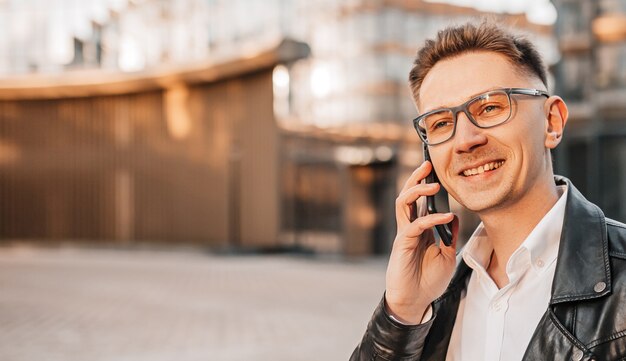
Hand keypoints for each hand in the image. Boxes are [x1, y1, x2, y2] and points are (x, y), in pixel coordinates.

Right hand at [385, 160, 458, 324]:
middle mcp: (410, 227)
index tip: (436, 170)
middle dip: (416, 178)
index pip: (421, 201)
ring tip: (433, 184)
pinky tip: (446, 217)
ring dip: (417, 190)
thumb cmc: (429, 279)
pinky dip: (431, 219)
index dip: (426, 184)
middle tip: (427, 164)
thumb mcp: (447, 255)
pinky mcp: (403, 243)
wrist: (416, 300)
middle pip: (408, 195)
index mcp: (420, 228)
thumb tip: (455, 217)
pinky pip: (415, 225)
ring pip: (404, 203)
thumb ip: (450, 236)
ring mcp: (405, 234)